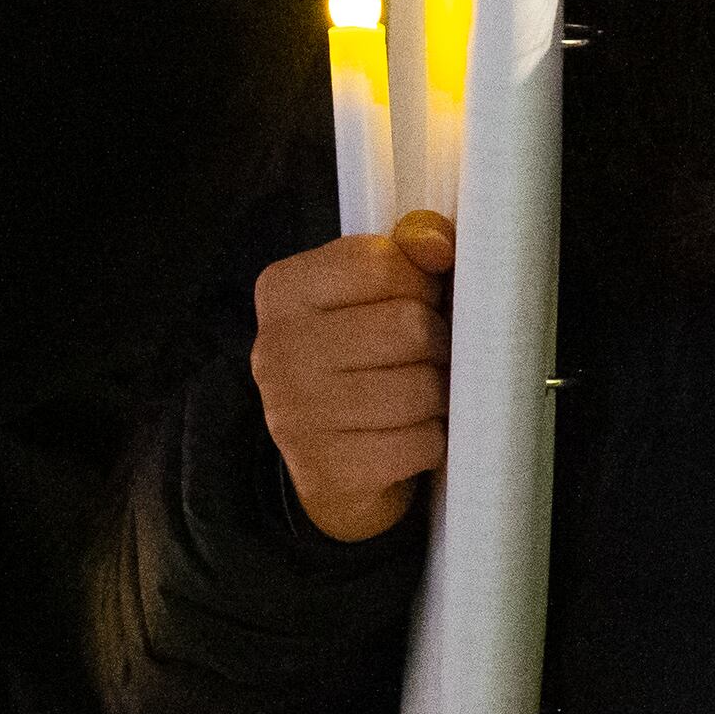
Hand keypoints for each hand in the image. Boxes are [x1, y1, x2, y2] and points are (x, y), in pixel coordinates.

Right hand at [250, 211, 454, 543]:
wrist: (331, 466)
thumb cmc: (363, 364)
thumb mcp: (372, 297)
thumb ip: (405, 254)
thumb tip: (434, 243)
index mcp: (284, 291)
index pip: (379, 263)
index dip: (418, 282)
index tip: (414, 301)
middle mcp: (277, 349)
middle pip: (409, 325)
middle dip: (435, 342)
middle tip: (424, 356)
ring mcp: (296, 414)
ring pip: (421, 387)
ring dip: (437, 395)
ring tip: (420, 396)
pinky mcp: (328, 470)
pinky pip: (420, 442)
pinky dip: (431, 440)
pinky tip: (409, 435)